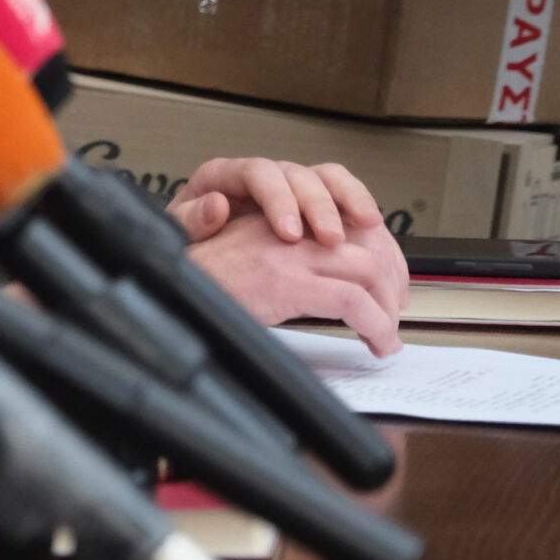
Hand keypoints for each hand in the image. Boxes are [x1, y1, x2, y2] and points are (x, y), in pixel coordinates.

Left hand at [169, 156, 385, 246]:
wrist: (201, 250)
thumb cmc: (192, 240)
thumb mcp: (179, 232)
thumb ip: (191, 219)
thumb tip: (215, 206)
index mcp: (227, 176)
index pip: (258, 173)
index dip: (278, 200)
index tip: (289, 233)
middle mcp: (264, 176)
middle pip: (299, 175)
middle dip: (319, 205)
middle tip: (331, 238)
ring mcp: (292, 188)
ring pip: (328, 179)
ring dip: (351, 200)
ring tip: (369, 226)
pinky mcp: (314, 205)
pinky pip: (345, 197)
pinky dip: (361, 211)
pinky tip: (375, 233)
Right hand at [187, 208, 409, 356]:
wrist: (163, 297)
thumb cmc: (201, 286)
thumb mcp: (249, 259)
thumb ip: (287, 257)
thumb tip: (337, 281)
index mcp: (277, 217)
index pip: (350, 218)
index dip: (382, 250)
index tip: (391, 281)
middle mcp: (285, 228)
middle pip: (368, 241)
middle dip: (394, 279)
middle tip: (396, 311)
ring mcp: (286, 253)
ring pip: (368, 268)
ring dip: (387, 307)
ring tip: (386, 333)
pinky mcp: (285, 281)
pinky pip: (352, 300)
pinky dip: (375, 325)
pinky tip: (375, 342)